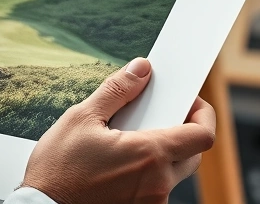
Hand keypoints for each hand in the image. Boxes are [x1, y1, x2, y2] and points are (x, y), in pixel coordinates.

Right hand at [21, 58, 215, 203]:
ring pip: (173, 171)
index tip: (188, 100)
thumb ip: (117, 90)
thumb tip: (141, 69)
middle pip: (192, 153)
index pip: (202, 134)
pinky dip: (146, 171)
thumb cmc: (57, 169)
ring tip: (128, 138)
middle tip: (156, 114)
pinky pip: (155, 187)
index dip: (202, 113)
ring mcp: (150, 202)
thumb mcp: (82, 118)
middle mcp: (157, 184)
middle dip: (182, 130)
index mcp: (149, 156)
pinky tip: (119, 162)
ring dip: (161, 152)